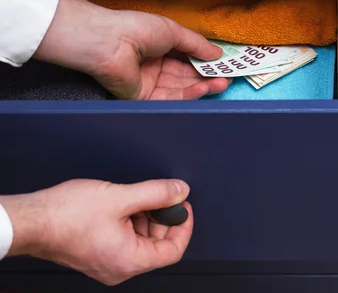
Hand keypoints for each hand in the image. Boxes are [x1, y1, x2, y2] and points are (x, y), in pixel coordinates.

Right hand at [1, 178, 192, 284]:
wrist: (32, 220)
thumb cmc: (66, 215)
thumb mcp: (120, 197)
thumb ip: (156, 193)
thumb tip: (179, 191)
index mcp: (129, 261)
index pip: (173, 251)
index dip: (184, 226)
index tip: (183, 207)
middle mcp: (119, 268)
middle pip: (158, 245)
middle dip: (163, 218)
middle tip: (161, 197)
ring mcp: (108, 262)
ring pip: (141, 241)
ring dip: (146, 217)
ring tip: (137, 198)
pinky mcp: (98, 254)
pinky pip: (125, 240)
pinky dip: (131, 221)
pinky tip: (124, 204)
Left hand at [33, 0, 230, 98]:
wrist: (109, 43)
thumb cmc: (137, 29)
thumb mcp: (173, 31)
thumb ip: (196, 44)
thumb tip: (218, 53)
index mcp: (158, 47)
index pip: (186, 57)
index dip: (205, 61)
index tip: (223, 63)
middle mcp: (154, 66)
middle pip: (186, 75)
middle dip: (208, 76)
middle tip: (228, 76)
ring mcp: (150, 83)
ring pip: (182, 88)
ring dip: (203, 86)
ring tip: (223, 83)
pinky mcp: (146, 98)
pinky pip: (171, 98)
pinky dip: (190, 93)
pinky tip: (204, 88)